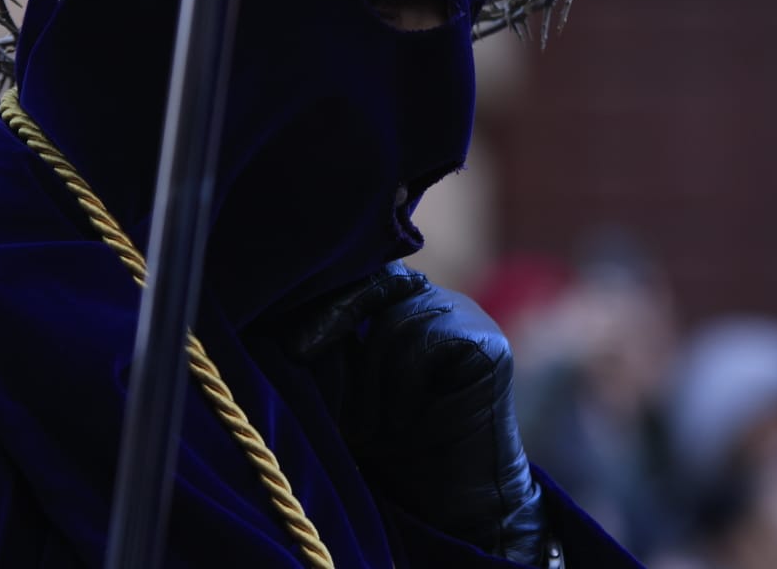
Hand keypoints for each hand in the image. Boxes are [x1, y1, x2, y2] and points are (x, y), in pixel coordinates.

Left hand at [286, 263, 548, 564]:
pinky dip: (405, 388)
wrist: (451, 501)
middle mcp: (440, 303)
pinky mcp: (487, 347)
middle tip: (312, 371)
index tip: (293, 347)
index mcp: (408, 305)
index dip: (331, 300)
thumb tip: (289, 317)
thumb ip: (338, 349)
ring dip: (374, 382)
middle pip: (379, 288)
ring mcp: (469, 320)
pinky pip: (427, 344)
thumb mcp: (353, 389)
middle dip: (340, 331)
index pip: (369, 275)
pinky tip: (410, 423)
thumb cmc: (394, 447)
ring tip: (380, 426)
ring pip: (396, 322)